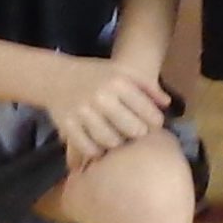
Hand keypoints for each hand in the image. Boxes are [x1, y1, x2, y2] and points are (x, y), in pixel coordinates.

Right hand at [49, 59, 169, 168]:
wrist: (56, 77)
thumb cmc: (95, 75)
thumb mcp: (123, 71)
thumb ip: (147, 86)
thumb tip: (167, 104)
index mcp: (119, 83)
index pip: (148, 112)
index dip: (155, 122)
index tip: (153, 125)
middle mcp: (102, 97)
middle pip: (132, 130)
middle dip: (139, 135)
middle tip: (137, 134)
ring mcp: (83, 113)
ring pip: (111, 141)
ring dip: (119, 145)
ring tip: (121, 140)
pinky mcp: (67, 126)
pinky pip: (88, 148)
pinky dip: (97, 151)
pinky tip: (101, 146)